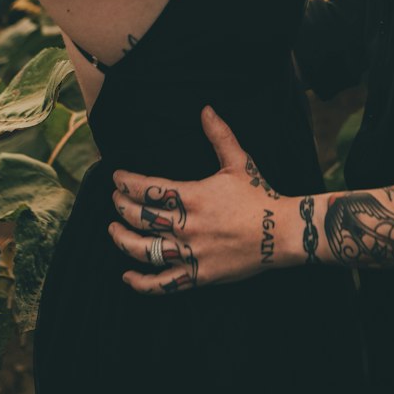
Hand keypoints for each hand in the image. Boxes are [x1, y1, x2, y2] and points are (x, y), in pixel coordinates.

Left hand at [108, 107, 289, 294]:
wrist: (281, 232)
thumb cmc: (259, 196)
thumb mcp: (239, 162)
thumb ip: (219, 135)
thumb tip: (205, 109)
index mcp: (193, 197)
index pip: (148, 189)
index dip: (127, 182)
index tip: (116, 178)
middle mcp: (187, 226)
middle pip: (140, 217)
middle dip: (121, 206)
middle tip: (115, 199)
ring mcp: (191, 253)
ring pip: (144, 250)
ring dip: (122, 239)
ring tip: (112, 230)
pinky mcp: (198, 276)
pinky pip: (162, 284)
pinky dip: (141, 283)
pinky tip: (127, 275)